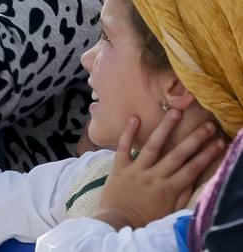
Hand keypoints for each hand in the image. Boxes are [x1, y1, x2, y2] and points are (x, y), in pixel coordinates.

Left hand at [94, 112, 224, 229]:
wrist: (118, 223)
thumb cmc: (145, 218)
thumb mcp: (170, 212)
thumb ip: (182, 195)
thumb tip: (195, 178)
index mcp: (169, 189)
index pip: (193, 169)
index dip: (207, 155)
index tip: (219, 143)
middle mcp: (155, 177)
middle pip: (178, 155)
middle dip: (194, 139)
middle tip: (207, 125)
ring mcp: (137, 170)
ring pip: (153, 146)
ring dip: (165, 129)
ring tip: (175, 113)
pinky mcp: (119, 167)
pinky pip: (123, 147)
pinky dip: (127, 132)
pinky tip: (134, 117)